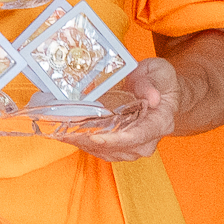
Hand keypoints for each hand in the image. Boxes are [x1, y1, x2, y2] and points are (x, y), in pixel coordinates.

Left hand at [56, 55, 183, 160]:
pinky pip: (101, 150)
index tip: (97, 138)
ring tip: (62, 133)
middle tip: (68, 132)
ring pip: (106, 151)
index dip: (117, 139)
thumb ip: (151, 83)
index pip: (139, 135)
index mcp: (161, 122)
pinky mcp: (121, 147)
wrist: (161, 92)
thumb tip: (152, 97)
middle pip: (119, 147)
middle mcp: (148, 139)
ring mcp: (134, 146)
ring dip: (84, 143)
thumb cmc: (160, 81)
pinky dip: (83, 143)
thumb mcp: (160, 72)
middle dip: (93, 141)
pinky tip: (66, 134)